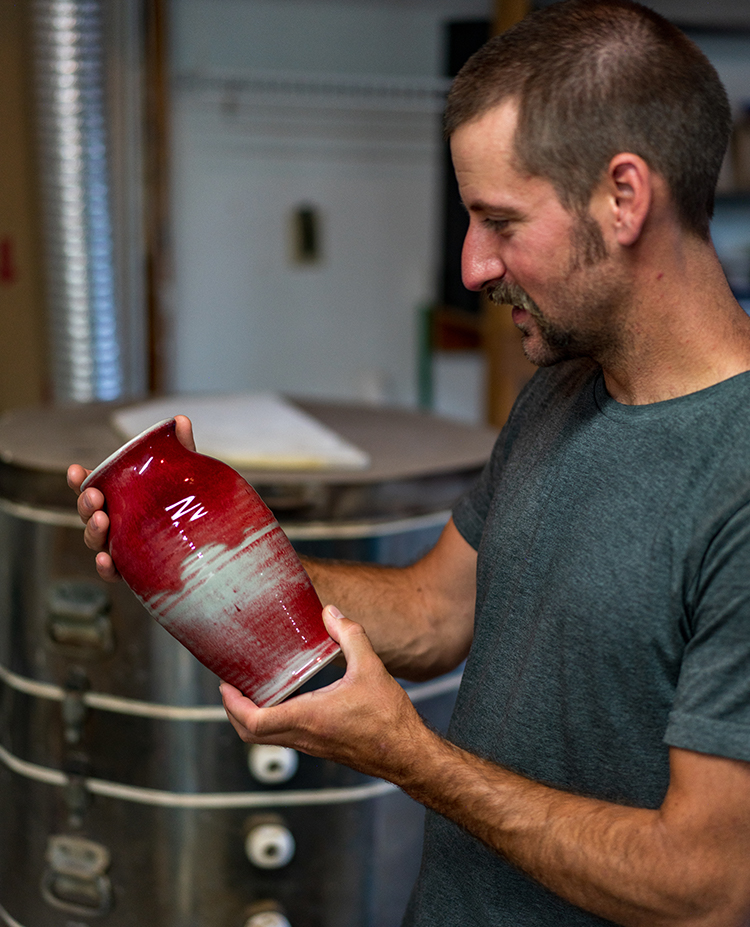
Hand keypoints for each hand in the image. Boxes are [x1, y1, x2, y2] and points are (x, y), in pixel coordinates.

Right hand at [66, 415, 195, 582]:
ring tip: (102, 520)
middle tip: (94, 497)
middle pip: (89, 513)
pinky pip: (113, 571)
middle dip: (85, 504)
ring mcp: (121, 545)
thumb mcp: (184, 476)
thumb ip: (180, 451)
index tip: (75, 470)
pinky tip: (107, 560)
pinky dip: (105, 567)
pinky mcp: (133, 570)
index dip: (79, 480)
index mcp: (121, 497)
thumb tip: (181, 420)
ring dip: (93, 531)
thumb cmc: (187, 505)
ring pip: (95, 540)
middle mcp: (116, 521)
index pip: (93, 486)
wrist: (210, 545)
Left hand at [221, 605, 430, 781]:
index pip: (254, 722)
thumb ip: (350, 636)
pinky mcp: (321, 747)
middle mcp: (304, 736)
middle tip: (231, 687)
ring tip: (254, 689)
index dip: (232, 705)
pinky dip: (274, 719)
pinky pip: (286, 736)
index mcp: (308, 718)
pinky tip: (288, 698)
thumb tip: (331, 612)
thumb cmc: (389, 718)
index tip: (225, 686)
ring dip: (253, 716)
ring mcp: (312, 745)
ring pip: (268, 737)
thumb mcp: (371, 668)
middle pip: (251, 734)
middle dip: (234, 711)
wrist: (407, 754)